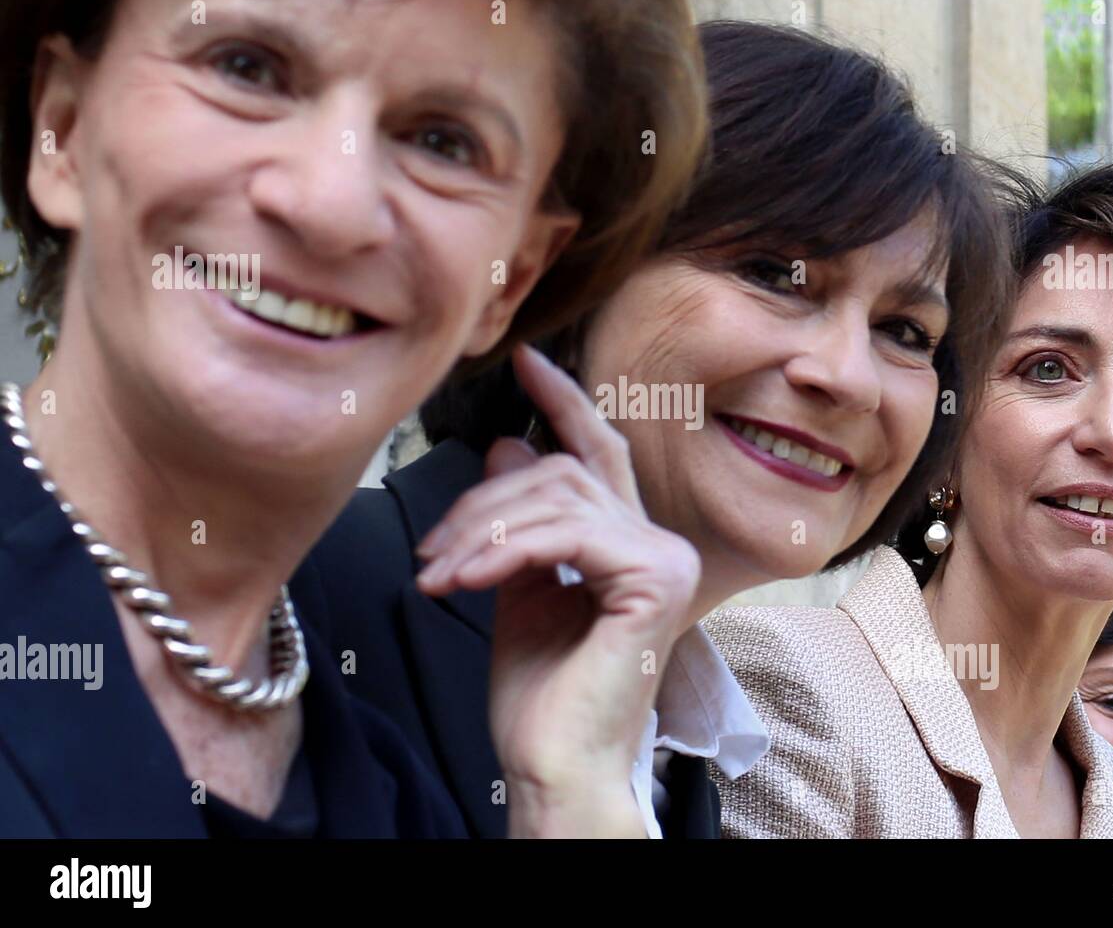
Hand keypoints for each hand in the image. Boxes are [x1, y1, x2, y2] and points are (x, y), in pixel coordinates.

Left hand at [416, 345, 700, 835]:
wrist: (555, 766)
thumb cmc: (540, 696)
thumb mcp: (516, 588)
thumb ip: (517, 522)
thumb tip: (503, 446)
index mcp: (632, 544)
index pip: (599, 453)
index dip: (563, 402)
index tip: (523, 361)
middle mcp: (661, 543)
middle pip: (563, 472)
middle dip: (484, 502)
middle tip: (430, 549)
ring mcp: (666, 559)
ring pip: (559, 497)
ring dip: (481, 532)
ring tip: (437, 576)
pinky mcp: (656, 579)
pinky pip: (565, 534)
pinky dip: (503, 551)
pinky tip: (462, 581)